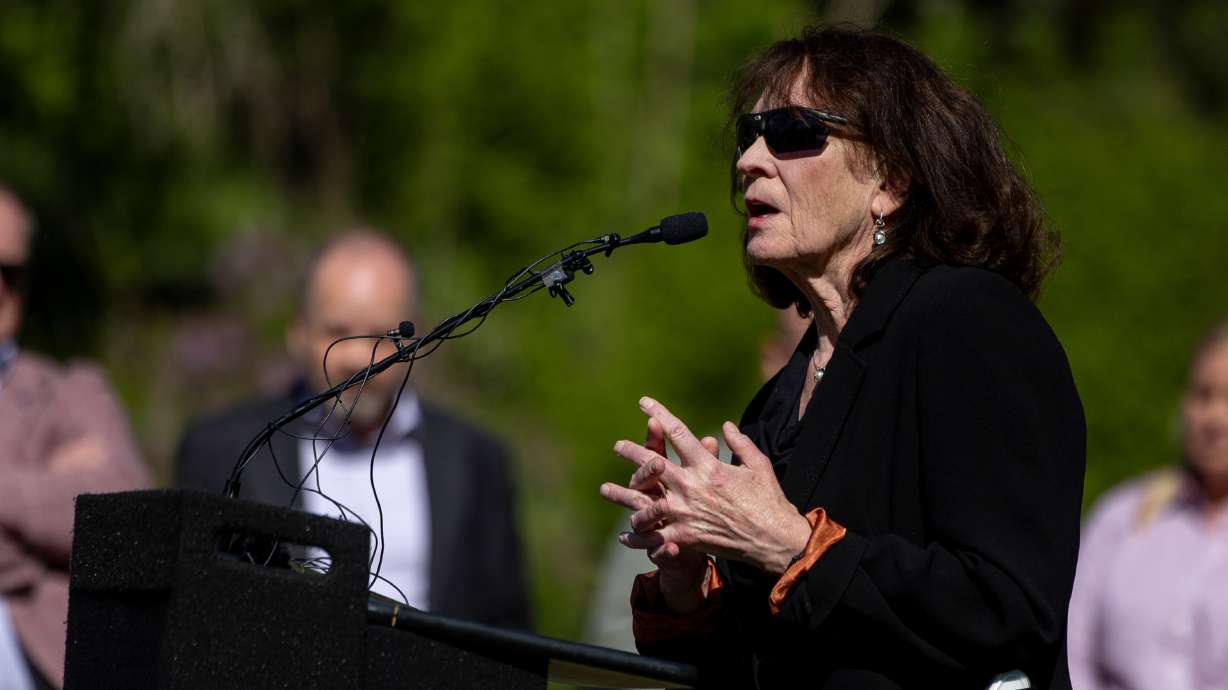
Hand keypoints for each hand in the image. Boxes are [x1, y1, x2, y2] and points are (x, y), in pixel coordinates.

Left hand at [602, 397, 810, 576]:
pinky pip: (655, 536)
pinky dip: (639, 537)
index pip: (678, 433)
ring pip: (645, 501)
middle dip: (632, 453)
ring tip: (606, 490)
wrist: (774, 539)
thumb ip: (739, 443)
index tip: (644, 403)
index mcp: (708, 465)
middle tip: (618, 446)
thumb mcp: (758, 465)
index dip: (658, 415)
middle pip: (652, 464)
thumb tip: (724, 425)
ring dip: (623, 495)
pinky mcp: (686, 537)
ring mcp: (686, 512)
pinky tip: (624, 535)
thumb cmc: (769, 500)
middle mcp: (692, 486)